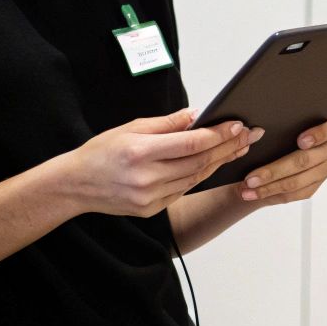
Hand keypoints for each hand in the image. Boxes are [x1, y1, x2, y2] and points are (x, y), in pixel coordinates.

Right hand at [58, 108, 261, 217]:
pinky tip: (214, 165)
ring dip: (219, 163)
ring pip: (195, 178)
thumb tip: (198, 115)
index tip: (238, 125)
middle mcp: (147, 178)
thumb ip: (167, 124)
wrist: (76, 185)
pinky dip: (200, 177)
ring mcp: (149, 198)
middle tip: (250, 136)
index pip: (191, 143)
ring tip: (238, 149)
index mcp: (140, 152)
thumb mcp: (130, 128)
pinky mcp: (151, 210)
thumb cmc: (101, 151)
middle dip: (227, 148)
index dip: (218, 135)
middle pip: (198, 162)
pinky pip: (183, 191)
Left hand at [237, 116, 326, 204]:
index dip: (319, 134)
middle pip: (306, 160)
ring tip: (248, 187)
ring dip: (269, 185)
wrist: (266, 157)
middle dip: (276, 170)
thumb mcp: (273, 128)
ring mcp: (322, 170)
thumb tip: (255, 131)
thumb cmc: (272, 136)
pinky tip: (254, 193)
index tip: (300, 141)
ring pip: (298, 181)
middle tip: (252, 177)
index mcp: (324, 128)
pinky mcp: (313, 187)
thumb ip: (274, 127)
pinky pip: (294, 193)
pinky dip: (271, 193)